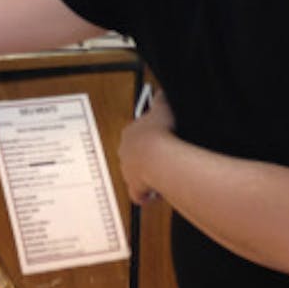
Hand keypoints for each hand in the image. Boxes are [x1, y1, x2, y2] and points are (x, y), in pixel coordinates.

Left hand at [119, 89, 174, 204]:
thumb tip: (162, 92)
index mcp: (130, 133)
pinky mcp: (135, 187)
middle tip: (160, 159)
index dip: (147, 138)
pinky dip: (145, 195)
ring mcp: (128, 171)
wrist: (160, 157)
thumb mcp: (163, 108)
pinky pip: (138, 194)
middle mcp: (125, 153)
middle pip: (132, 155)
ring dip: (146, 175)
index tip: (157, 140)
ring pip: (134, 174)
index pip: (135, 135)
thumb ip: (160, 100)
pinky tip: (155, 194)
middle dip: (144, 158)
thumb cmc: (161, 132)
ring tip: (161, 176)